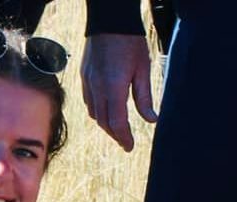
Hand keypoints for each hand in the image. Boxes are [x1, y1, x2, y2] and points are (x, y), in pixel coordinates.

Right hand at [81, 33, 156, 151]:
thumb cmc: (130, 42)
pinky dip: (97, 111)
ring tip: (118, 130)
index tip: (130, 147)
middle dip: (115, 135)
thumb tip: (151, 120)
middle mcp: (97, 87)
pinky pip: (88, 101)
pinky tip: (106, 112)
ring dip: (106, 125)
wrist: (109, 20)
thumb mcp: (143, 70)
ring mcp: (88, 81)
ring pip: (94, 113)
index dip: (124, 137)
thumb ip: (145, 98)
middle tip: (126, 143)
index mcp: (114, 87)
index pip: (117, 122)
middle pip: (104, 121)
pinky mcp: (84, 76)